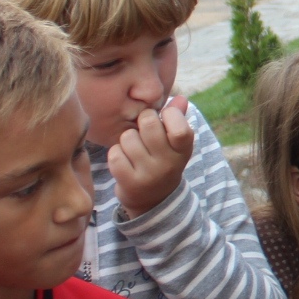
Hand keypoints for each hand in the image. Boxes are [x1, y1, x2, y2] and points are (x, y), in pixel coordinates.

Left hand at [109, 95, 194, 215]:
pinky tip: (124, 159)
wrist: (153, 200)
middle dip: (143, 120)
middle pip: (149, 124)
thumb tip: (181, 98)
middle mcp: (169, 164)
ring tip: (134, 148)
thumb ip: (178, 118)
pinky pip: (115, 154)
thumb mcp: (175, 143)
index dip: (169, 115)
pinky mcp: (129, 183)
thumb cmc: (163, 160)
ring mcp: (149, 175)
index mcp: (184, 151)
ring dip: (127, 139)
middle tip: (145, 129)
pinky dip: (116, 153)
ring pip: (128, 137)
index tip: (165, 117)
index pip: (180, 128)